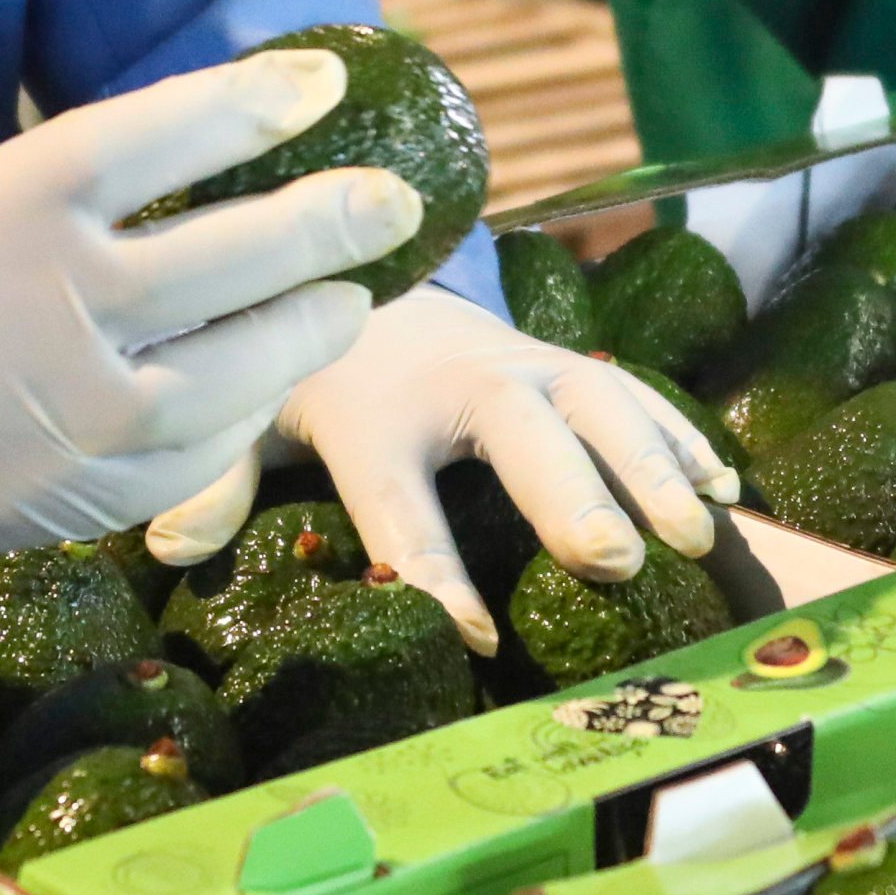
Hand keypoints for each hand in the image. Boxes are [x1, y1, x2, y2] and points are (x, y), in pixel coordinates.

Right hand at [0, 52, 421, 559]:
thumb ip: (84, 196)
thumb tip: (219, 161)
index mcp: (15, 201)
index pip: (168, 133)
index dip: (257, 102)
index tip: (326, 78)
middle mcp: (59, 302)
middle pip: (239, 250)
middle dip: (335, 218)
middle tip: (393, 198)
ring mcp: (76, 408)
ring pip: (245, 363)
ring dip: (314, 325)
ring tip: (354, 296)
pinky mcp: (78, 493)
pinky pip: (198, 450)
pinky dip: (242, 412)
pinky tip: (265, 382)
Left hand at [137, 288, 735, 652]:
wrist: (362, 259)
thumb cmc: (309, 371)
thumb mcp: (249, 414)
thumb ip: (216, 478)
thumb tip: (167, 544)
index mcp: (371, 412)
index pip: (400, 504)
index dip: (432, 571)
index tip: (471, 635)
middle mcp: (459, 382)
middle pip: (520, 435)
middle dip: (569, 492)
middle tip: (615, 559)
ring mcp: (525, 364)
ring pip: (596, 402)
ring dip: (649, 463)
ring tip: (698, 532)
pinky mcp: (569, 359)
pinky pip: (636, 392)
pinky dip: (682, 437)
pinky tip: (728, 492)